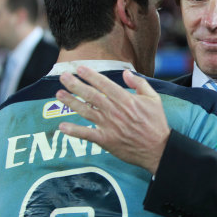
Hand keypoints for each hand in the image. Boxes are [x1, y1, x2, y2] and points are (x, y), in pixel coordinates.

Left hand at [56, 67, 170, 174]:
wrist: (158, 149)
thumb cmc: (156, 123)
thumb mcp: (154, 99)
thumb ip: (139, 84)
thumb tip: (126, 73)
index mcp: (126, 100)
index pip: (104, 84)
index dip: (91, 75)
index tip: (80, 68)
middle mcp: (115, 111)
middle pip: (91, 95)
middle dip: (76, 84)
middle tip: (63, 76)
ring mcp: (109, 126)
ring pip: (86, 111)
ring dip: (71, 102)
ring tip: (59, 93)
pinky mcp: (106, 140)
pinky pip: (87, 134)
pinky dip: (74, 130)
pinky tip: (62, 126)